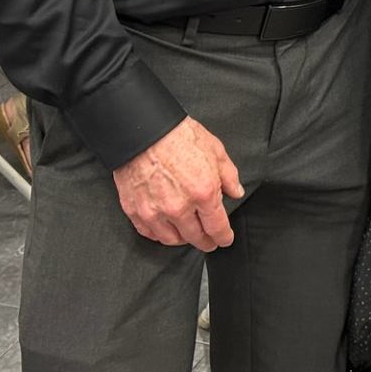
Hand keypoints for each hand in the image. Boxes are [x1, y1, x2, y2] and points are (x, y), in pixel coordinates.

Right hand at [112, 117, 243, 250]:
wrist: (144, 129)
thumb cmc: (179, 136)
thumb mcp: (215, 150)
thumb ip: (229, 176)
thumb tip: (236, 192)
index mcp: (203, 193)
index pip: (217, 227)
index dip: (223, 237)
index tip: (225, 239)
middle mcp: (179, 208)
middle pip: (195, 237)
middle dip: (206, 242)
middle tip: (209, 242)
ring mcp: (155, 211)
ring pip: (171, 240)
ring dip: (183, 240)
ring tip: (188, 235)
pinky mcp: (135, 210)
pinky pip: (149, 233)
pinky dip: (159, 235)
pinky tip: (166, 230)